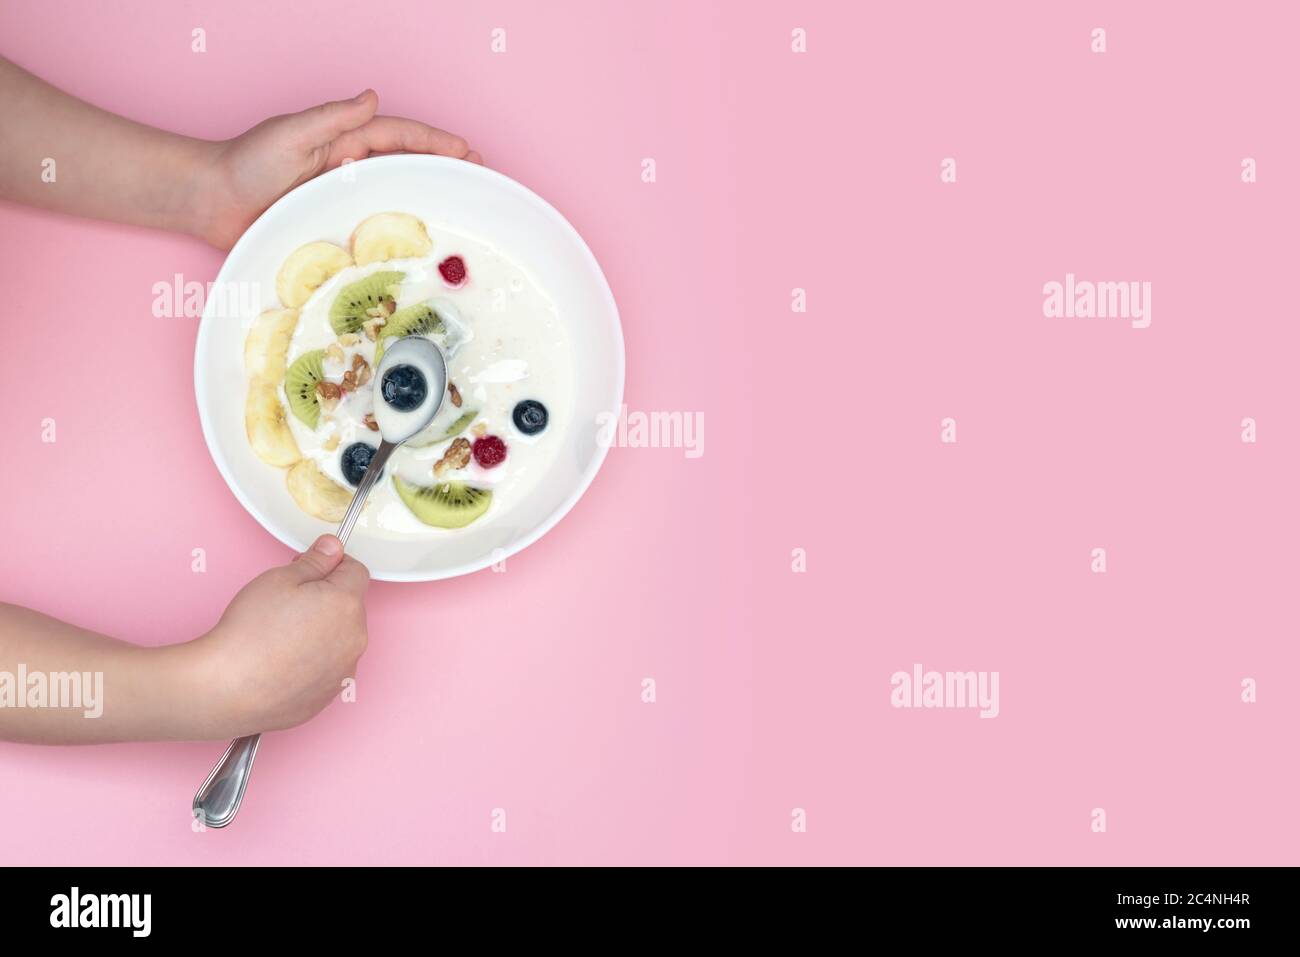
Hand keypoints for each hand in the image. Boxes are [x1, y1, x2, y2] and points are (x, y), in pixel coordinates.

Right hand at [193, 535, 369, 736]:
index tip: (309, 569)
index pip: (356, 571)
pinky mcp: (330, 694)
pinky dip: (314, 659)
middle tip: (288, 602)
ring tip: (282, 635)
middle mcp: (355, 639)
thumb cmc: (250, 633)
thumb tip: (333, 548)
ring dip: (322, 629)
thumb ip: (315, 561)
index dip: (331, 565)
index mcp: (347, 604)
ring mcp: (345, 670)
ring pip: (341, 637)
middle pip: (350, 605)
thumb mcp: (279, 579)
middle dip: (326, 597)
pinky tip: (284, 660)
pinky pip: (330, 666)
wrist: (227, 689)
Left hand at [195, 89, 482, 248]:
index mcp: (344, 142)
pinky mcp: (334, 226)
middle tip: (481, 178)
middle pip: (408, 166)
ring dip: (431, 199)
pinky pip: (373, 228)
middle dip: (446, 168)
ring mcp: (344, 198)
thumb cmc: (245, 163)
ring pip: (396, 196)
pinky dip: (399, 234)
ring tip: (464, 209)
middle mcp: (349, 169)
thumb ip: (333, 118)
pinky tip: (421, 246)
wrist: (211, 202)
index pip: (400, 137)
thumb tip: (372, 99)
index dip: (436, 142)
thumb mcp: (291, 133)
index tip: (468, 151)